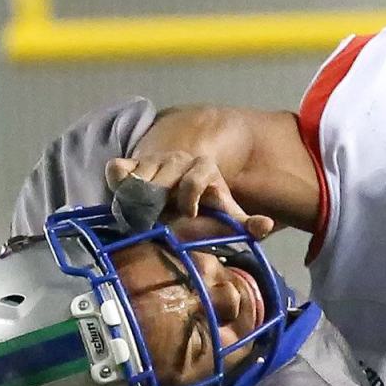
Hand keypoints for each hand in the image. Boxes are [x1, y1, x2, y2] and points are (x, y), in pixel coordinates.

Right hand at [105, 153, 273, 238]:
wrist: (177, 202)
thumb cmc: (203, 212)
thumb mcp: (225, 218)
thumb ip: (245, 224)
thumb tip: (266, 224)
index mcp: (204, 170)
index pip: (197, 177)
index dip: (191, 195)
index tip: (190, 214)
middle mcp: (178, 161)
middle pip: (165, 176)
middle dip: (161, 198)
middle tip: (157, 220)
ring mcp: (154, 161)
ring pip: (142, 173)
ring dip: (139, 195)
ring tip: (142, 216)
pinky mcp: (132, 164)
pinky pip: (119, 167)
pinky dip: (118, 178)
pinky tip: (123, 196)